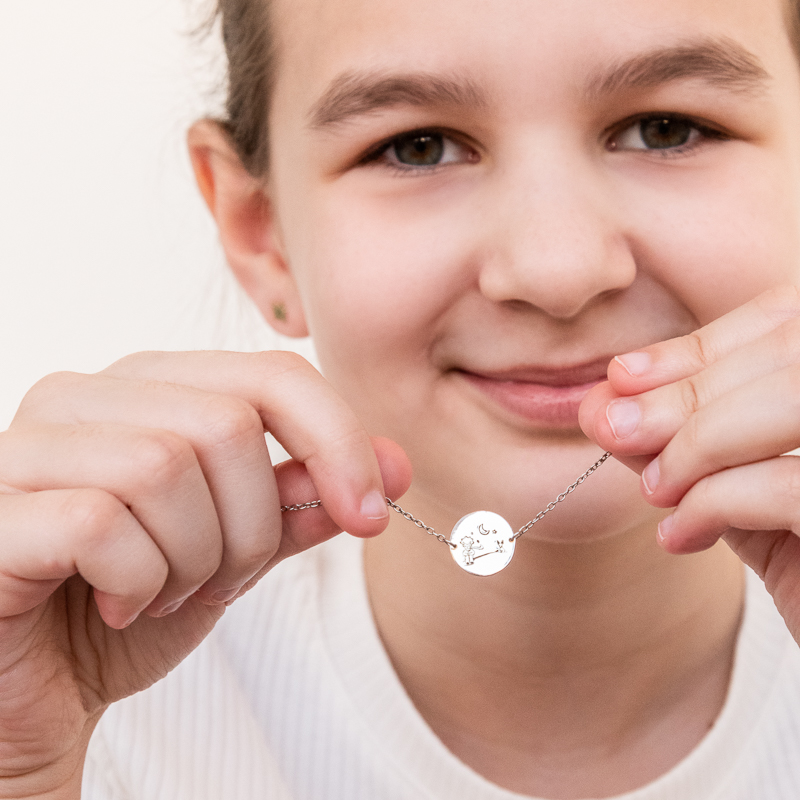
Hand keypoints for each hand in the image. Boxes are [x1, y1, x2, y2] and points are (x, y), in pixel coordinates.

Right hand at [0, 350, 410, 795]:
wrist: (42, 693)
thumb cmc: (134, 606)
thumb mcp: (239, 550)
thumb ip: (304, 500)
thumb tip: (394, 464)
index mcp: (151, 388)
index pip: (271, 375)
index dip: (337, 441)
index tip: (368, 513)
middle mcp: (85, 397)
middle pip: (226, 425)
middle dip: (251, 526)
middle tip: (218, 577)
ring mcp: (26, 448)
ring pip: (165, 467)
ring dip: (194, 560)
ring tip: (164, 592)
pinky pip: (101, 523)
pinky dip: (137, 583)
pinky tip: (116, 605)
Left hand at [580, 286, 799, 642]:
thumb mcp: (744, 492)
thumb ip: (690, 444)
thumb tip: (606, 403)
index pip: (788, 321)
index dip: (701, 346)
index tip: (621, 375)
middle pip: (786, 354)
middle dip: (681, 390)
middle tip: (608, 424)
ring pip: (789, 403)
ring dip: (697, 442)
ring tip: (655, 490)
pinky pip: (789, 487)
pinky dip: (715, 504)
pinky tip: (679, 537)